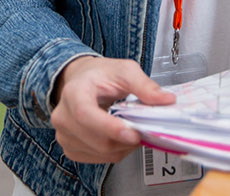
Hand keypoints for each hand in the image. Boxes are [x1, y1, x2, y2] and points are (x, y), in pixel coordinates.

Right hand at [49, 56, 175, 163]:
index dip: (110, 128)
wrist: (81, 81)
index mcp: (74, 92)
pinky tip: (119, 138)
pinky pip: (97, 159)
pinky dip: (114, 152)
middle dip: (126, 140)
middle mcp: (63, 117)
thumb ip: (144, 86)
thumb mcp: (125, 71)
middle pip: (97, 140)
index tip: (133, 133)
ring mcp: (64, 135)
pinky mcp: (71, 148)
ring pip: (100, 153)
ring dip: (123, 147)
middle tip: (143, 130)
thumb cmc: (100, 75)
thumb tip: (166, 100)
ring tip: (132, 131)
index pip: (86, 115)